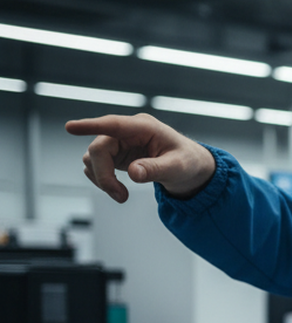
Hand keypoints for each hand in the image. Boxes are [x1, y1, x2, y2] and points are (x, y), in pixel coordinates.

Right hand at [65, 113, 216, 202]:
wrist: (190, 168)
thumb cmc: (188, 162)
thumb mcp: (178, 167)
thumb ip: (155, 169)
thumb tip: (134, 173)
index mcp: (144, 127)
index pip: (113, 125)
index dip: (91, 126)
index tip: (70, 127)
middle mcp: (128, 131)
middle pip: (99, 148)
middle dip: (103, 175)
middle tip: (120, 197)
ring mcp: (119, 142)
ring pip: (93, 158)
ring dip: (101, 179)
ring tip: (121, 195)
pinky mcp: (115, 154)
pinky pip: (96, 165)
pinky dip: (102, 179)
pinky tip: (117, 189)